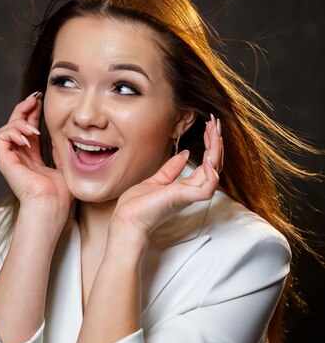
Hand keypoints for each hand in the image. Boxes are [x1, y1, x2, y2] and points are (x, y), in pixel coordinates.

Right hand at [0, 93, 72, 213]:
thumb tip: (62, 139)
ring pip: (7, 128)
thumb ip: (60, 152)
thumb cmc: (60, 193)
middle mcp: (19, 157)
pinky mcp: (4, 161)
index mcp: (32, 158)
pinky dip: (13, 131)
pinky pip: (1, 137)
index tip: (42, 101)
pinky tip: (28, 138)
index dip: (33, 113)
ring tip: (35, 130)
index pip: (28, 130)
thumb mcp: (65, 167)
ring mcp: (10, 159)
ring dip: (21, 122)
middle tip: (35, 98)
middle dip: (24, 108)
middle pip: (16, 124)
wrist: (51, 205)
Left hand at [111, 116, 222, 239]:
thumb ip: (171, 169)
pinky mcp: (182, 198)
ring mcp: (188, 195)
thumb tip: (183, 154)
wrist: (127, 220)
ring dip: (216, 150)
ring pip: (213, 172)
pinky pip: (206, 188)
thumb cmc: (138, 206)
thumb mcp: (156, 181)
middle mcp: (190, 190)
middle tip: (216, 122)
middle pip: (213, 164)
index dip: (210, 145)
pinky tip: (210, 157)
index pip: (206, 163)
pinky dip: (212, 174)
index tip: (210, 127)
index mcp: (185, 187)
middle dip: (216, 142)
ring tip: (215, 131)